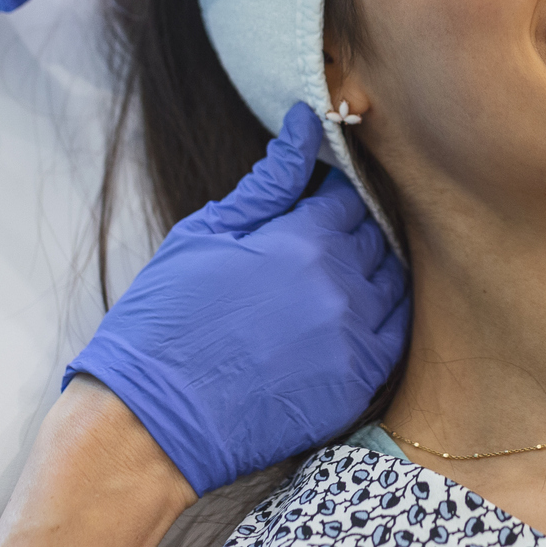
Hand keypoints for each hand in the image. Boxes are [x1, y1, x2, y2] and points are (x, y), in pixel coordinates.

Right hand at [64, 103, 409, 493]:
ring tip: (330, 281)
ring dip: (371, 273)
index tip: (311, 204)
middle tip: (316, 243)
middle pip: (374, 236)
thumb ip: (268, 181)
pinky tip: (350, 318)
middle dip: (351, 231)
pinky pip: (396, 336)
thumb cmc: (166, 320)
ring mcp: (354, 338)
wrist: (150, 422)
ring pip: (393, 283)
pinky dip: (383, 318)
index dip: (330, 195)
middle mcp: (341, 285)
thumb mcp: (206, 234)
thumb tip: (306, 124)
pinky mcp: (357, 385)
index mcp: (303, 239)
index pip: (347, 197)